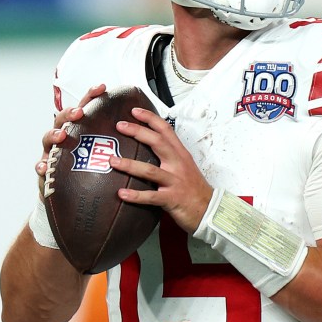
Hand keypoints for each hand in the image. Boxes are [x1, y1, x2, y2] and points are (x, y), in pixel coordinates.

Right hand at [34, 84, 106, 194]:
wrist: (69, 194)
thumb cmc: (87, 170)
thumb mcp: (101, 154)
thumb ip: (115, 142)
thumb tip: (140, 129)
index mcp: (78, 130)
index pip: (84, 108)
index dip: (91, 96)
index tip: (102, 88)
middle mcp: (63, 138)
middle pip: (62, 119)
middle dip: (69, 113)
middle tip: (79, 113)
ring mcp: (52, 152)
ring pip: (48, 138)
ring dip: (53, 135)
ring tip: (61, 135)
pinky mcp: (45, 171)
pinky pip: (41, 167)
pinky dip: (41, 166)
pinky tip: (44, 167)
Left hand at [109, 107, 213, 233]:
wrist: (210, 210)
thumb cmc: (194, 188)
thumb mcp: (185, 166)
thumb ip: (169, 155)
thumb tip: (148, 146)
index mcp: (180, 154)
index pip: (166, 130)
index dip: (150, 118)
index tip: (134, 111)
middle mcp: (178, 164)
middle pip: (158, 142)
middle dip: (138, 132)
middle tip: (120, 125)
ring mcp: (175, 181)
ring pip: (150, 170)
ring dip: (130, 165)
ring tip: (112, 161)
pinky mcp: (171, 199)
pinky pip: (151, 197)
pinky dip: (135, 195)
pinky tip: (121, 194)